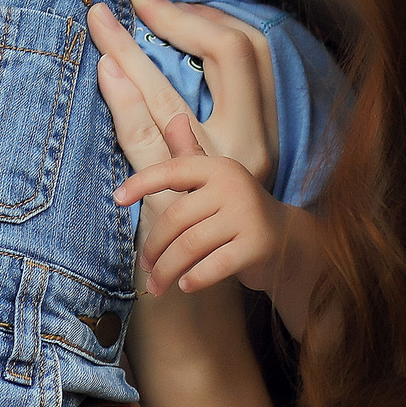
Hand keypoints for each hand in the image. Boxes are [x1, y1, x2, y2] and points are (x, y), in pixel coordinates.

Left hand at [88, 0, 277, 183]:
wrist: (205, 276)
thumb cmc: (204, 198)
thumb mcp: (222, 149)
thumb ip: (217, 100)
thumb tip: (178, 26)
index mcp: (264, 129)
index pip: (254, 52)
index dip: (212, 17)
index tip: (174, 2)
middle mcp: (250, 147)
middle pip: (228, 59)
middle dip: (179, 20)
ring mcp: (211, 171)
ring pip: (170, 98)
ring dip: (131, 52)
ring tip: (100, 22)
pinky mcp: (171, 195)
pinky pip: (143, 137)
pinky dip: (123, 100)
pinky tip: (106, 69)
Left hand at [115, 116, 290, 295]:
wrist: (288, 241)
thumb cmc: (237, 211)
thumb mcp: (214, 183)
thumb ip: (190, 157)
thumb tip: (176, 120)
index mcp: (217, 168)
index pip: (172, 171)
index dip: (141, 183)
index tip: (117, 199)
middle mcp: (232, 186)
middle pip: (176, 217)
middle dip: (155, 247)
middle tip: (145, 267)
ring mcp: (246, 215)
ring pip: (191, 245)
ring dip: (168, 269)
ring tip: (158, 285)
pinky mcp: (257, 246)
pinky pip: (214, 265)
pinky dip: (195, 278)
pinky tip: (185, 286)